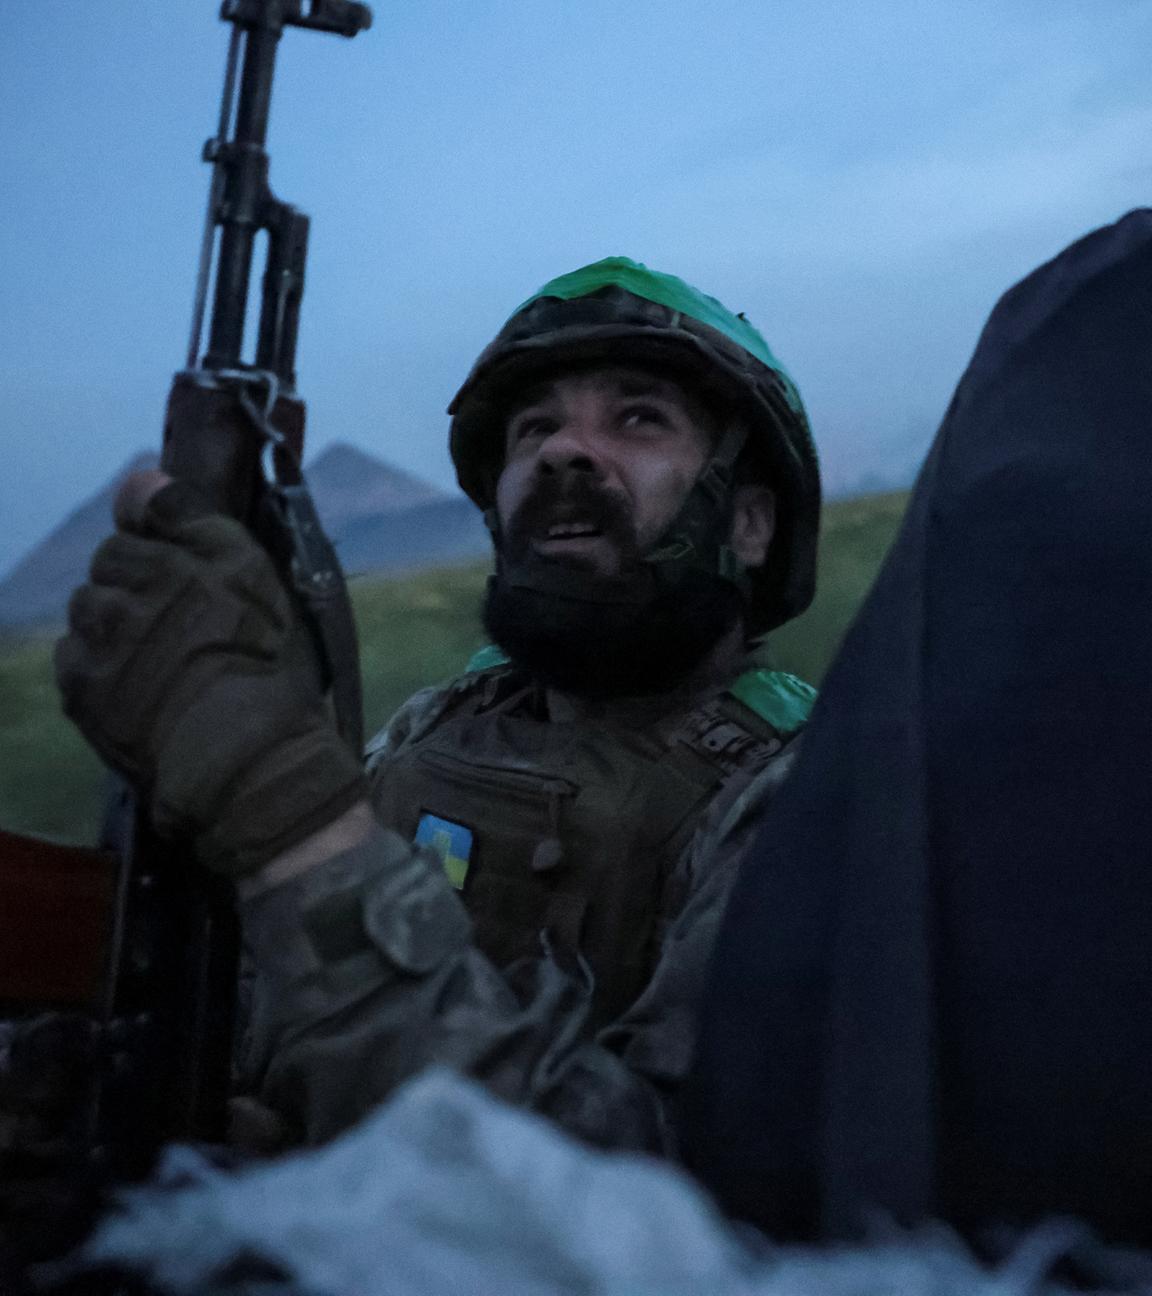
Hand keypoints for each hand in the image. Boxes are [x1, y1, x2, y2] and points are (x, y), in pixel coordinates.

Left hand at [55, 472, 366, 877]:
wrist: (242, 758)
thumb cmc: (270, 671)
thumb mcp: (260, 581)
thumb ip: (197, 521)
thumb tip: (137, 477)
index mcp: (190, 551)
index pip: (144, 511)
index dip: (163, 542)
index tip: (184, 572)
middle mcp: (137, 582)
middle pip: (113, 562)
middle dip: (135, 584)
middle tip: (178, 629)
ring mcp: (102, 633)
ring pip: (91, 609)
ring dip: (113, 626)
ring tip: (157, 665)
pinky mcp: (80, 683)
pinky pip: (75, 657)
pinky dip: (97, 668)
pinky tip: (137, 692)